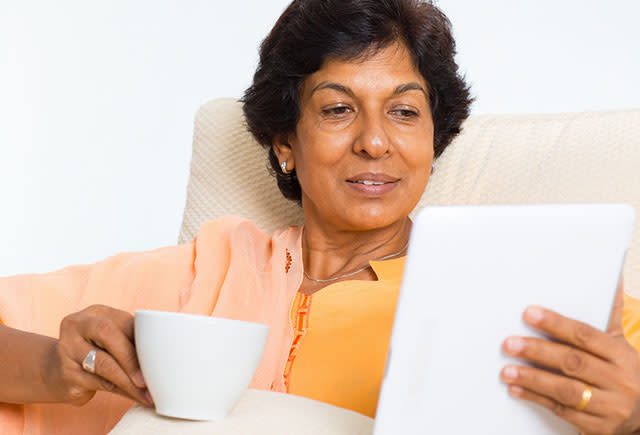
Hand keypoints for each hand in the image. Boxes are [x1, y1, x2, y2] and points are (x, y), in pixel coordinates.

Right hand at [45, 304, 152, 406]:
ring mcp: (67, 349)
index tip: (162, 358)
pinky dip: (120, 391)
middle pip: (108, 334)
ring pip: (104, 365)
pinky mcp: (65, 373)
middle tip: (148, 379)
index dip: (143, 340)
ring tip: (147, 394)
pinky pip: (98, 383)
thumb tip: (164, 358)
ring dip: (129, 382)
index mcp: (96, 312)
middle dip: (132, 358)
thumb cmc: (96, 351)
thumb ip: (131, 341)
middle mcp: (77, 326)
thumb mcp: (111, 340)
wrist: (55, 369)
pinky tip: (134, 396)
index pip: (124, 321)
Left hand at [501, 280, 639, 433]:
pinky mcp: (599, 428)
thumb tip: (626, 277)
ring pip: (566, 390)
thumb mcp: (628, 343)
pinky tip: (517, 389)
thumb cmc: (630, 373)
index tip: (529, 313)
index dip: (555, 323)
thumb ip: (619, 313)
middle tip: (510, 343)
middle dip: (538, 351)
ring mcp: (610, 406)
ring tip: (507, 371)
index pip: (584, 335)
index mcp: (622, 354)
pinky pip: (563, 412)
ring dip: (533, 379)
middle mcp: (618, 380)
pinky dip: (537, 399)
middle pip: (572, 362)